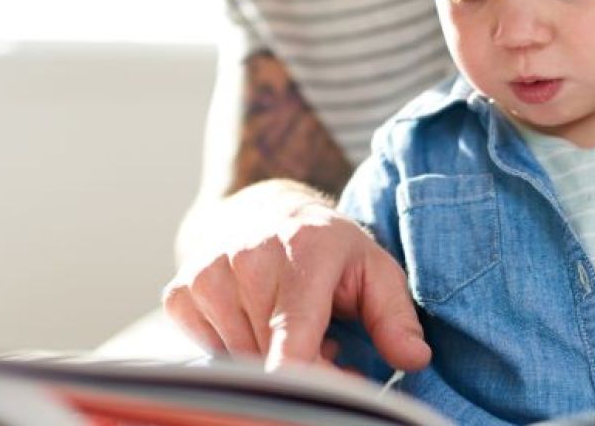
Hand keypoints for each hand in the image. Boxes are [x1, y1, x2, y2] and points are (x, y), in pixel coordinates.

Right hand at [162, 183, 431, 372]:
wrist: (263, 210)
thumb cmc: (328, 248)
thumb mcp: (374, 269)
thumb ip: (395, 316)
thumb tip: (413, 359)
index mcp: (304, 250)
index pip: (292, 342)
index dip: (315, 380)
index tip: (339, 385)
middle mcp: (248, 257)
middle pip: (271, 359)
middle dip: (305, 369)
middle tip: (328, 346)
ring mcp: (207, 274)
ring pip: (241, 362)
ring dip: (271, 360)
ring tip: (294, 328)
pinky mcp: (180, 293)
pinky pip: (209, 352)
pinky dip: (237, 351)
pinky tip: (257, 322)